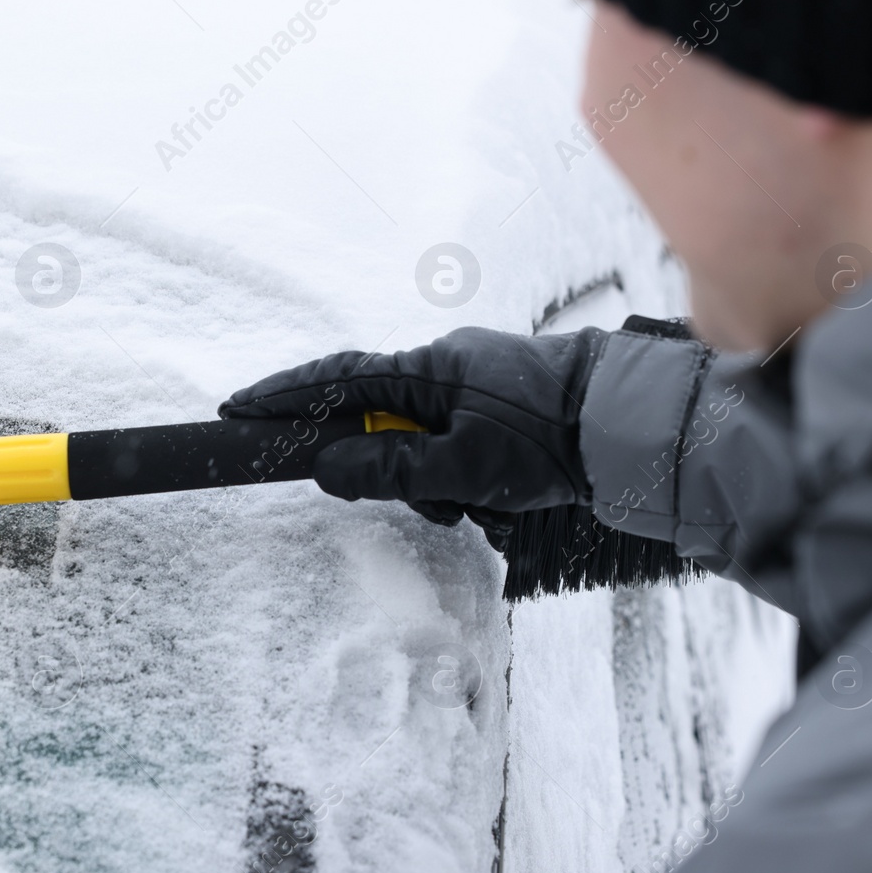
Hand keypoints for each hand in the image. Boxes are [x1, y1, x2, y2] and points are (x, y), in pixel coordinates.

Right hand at [219, 327, 608, 529]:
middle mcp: (446, 370)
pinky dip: (465, 485)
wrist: (633, 426)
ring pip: (420, 448)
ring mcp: (474, 391)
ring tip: (481, 504)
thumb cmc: (549, 437)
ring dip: (438, 487)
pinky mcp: (501, 416)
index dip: (283, 397)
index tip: (238, 408)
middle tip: (433, 501)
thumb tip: (328, 467)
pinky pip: (456, 454)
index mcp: (428, 368)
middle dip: (395, 473)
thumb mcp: (462, 464)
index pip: (336, 379)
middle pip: (381, 424)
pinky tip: (499, 500)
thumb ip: (389, 469)